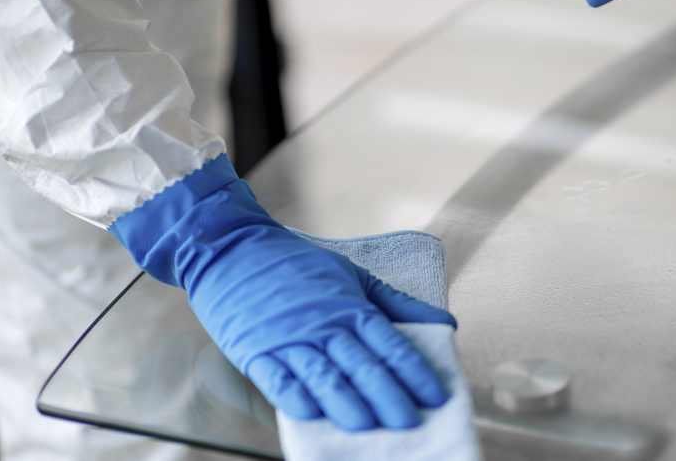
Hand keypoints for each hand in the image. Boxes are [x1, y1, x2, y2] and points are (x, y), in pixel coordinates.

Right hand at [111, 155, 456, 430]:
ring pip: (325, 377)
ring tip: (370, 428)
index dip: (415, 373)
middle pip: (363, 366)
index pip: (391, 345)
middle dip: (389, 397)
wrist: (231, 248)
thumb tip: (445, 323)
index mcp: (351, 307)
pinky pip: (278, 380)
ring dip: (348, 405)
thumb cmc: (296, 263)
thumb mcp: (353, 274)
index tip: (437, 396)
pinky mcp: (256, 351)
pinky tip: (311, 415)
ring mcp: (289, 339)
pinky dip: (295, 399)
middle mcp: (324, 325)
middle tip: (411, 423)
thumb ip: (397, 304)